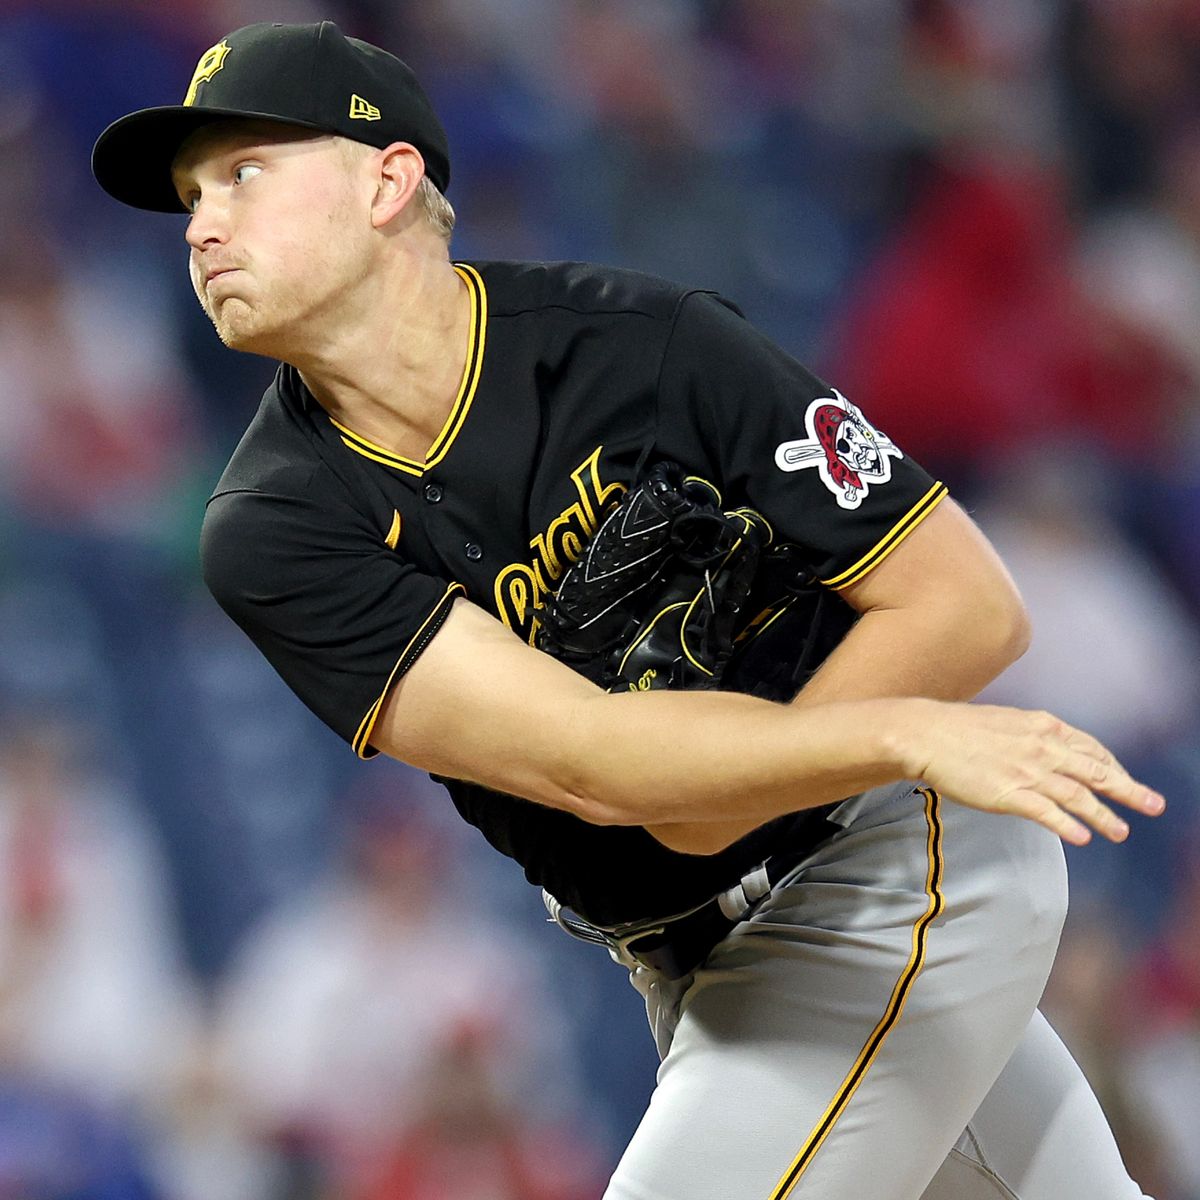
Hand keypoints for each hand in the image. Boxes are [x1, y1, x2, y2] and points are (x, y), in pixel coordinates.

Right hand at [896, 701, 1164, 844]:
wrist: (926, 734)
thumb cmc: (959, 728)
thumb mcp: (1006, 720)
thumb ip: (1033, 735)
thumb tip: (1051, 749)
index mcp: (1043, 726)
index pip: (1091, 748)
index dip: (1113, 766)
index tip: (1124, 779)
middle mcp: (1042, 747)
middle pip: (1096, 771)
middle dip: (1128, 789)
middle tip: (1154, 805)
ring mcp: (1027, 771)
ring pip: (1078, 796)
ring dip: (1104, 815)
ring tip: (1121, 832)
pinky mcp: (1008, 793)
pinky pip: (1046, 813)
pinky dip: (1068, 825)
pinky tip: (1083, 837)